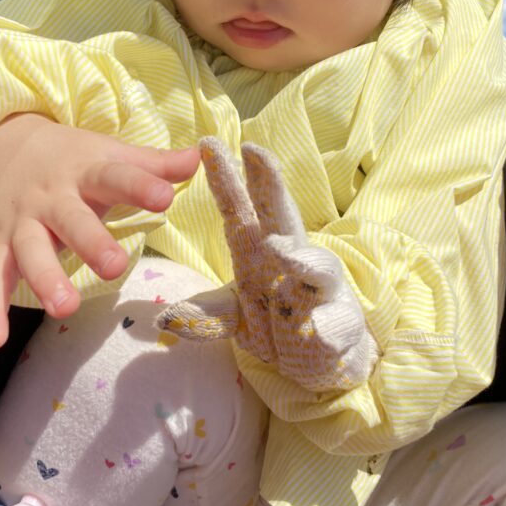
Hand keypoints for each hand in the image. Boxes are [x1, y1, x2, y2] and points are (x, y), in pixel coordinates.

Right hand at [0, 113, 198, 348]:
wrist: (1, 147)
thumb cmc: (72, 160)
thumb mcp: (111, 154)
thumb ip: (154, 164)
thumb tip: (202, 156)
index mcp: (86, 172)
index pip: (116, 176)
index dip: (141, 186)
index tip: (165, 196)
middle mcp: (51, 199)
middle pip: (71, 220)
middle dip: (91, 242)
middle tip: (114, 267)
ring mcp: (22, 224)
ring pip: (30, 252)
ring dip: (44, 279)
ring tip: (63, 308)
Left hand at [158, 138, 376, 390]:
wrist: (321, 360)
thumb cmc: (277, 323)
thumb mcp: (237, 319)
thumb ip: (207, 317)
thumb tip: (165, 320)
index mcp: (259, 253)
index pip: (241, 210)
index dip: (225, 179)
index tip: (207, 144)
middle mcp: (292, 260)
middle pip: (281, 217)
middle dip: (270, 184)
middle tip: (255, 151)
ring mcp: (320, 290)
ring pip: (317, 267)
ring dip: (300, 259)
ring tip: (280, 252)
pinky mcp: (341, 323)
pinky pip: (335, 323)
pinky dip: (328, 327)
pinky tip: (319, 332)